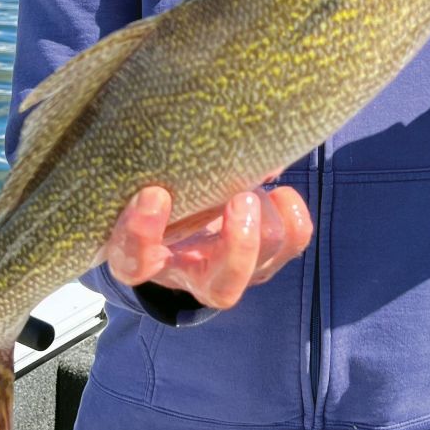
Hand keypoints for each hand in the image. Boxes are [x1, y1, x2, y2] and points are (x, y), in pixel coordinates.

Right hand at [104, 184, 312, 309]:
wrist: (180, 223)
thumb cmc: (156, 200)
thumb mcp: (142, 187)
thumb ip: (156, 171)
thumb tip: (208, 142)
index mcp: (146, 260)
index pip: (135, 261)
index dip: (143, 233)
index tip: (154, 194)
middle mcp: (194, 276)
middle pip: (223, 288)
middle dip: (241, 242)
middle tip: (240, 198)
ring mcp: (236, 271)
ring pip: (267, 258)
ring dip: (266, 214)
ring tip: (251, 187)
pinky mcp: (267, 256)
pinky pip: (294, 239)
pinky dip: (292, 211)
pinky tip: (277, 190)